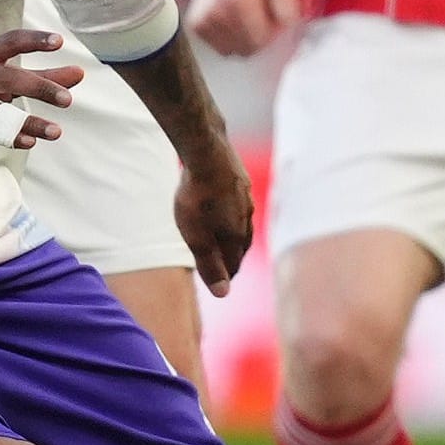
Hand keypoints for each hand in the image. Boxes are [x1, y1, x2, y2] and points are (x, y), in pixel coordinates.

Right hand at [0, 29, 79, 149]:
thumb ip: (39, 74)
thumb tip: (80, 74)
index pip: (12, 41)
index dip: (35, 40)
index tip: (60, 41)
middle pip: (11, 78)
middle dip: (40, 87)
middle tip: (67, 100)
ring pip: (1, 110)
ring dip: (29, 122)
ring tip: (56, 132)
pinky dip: (9, 136)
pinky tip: (29, 142)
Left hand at [170, 141, 255, 297]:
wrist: (207, 151)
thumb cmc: (197, 197)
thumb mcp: (197, 237)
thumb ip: (210, 265)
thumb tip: (223, 294)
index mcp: (236, 236)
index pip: (234, 264)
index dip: (226, 275)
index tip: (221, 282)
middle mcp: (247, 218)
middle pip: (241, 245)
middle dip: (233, 257)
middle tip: (226, 265)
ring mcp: (246, 197)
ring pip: (243, 222)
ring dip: (235, 234)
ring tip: (227, 239)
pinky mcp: (240, 179)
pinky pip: (238, 202)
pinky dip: (233, 212)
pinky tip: (226, 205)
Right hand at [186, 0, 299, 57]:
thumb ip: (289, 1)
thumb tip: (286, 27)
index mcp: (238, 0)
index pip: (262, 39)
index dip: (273, 31)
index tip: (274, 14)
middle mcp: (216, 13)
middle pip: (248, 49)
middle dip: (261, 37)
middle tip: (262, 14)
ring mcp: (203, 21)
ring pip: (235, 51)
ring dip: (246, 39)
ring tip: (248, 15)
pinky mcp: (196, 25)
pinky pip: (222, 48)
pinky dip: (231, 39)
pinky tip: (234, 18)